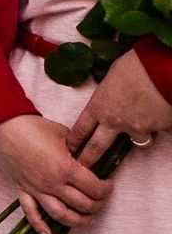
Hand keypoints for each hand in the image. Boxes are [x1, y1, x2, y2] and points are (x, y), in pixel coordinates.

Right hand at [0, 114, 110, 233]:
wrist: (3, 126)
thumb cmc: (34, 127)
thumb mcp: (64, 134)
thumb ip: (80, 149)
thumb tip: (91, 159)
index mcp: (65, 168)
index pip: (94, 188)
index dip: (106, 189)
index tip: (108, 184)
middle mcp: (52, 183)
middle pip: (83, 204)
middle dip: (98, 204)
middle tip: (102, 197)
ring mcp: (36, 189)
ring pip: (61, 215)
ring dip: (78, 220)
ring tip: (88, 218)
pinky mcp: (23, 190)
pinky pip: (31, 213)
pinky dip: (39, 227)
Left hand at [66, 49, 171, 168]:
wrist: (160, 70)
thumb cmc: (134, 65)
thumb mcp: (112, 78)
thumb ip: (109, 93)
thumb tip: (112, 97)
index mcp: (99, 106)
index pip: (81, 128)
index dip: (75, 140)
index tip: (70, 148)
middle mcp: (114, 121)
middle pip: (97, 147)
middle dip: (89, 159)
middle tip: (85, 168)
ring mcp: (137, 128)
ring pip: (137, 142)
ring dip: (141, 137)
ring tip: (145, 127)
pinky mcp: (157, 129)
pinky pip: (158, 130)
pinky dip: (160, 125)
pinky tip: (162, 112)